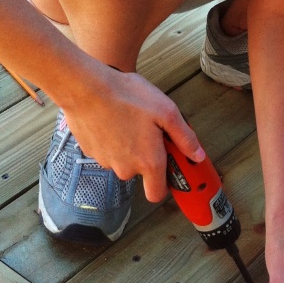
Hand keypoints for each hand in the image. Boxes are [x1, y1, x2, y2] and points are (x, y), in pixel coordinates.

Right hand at [58, 61, 204, 202]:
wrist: (85, 88)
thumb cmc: (127, 96)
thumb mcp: (166, 112)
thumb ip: (185, 138)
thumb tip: (197, 155)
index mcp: (148, 162)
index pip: (157, 194)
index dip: (164, 183)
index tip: (169, 166)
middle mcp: (125, 168)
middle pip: (140, 171)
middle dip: (145, 154)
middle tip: (149, 129)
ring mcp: (105, 161)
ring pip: (122, 159)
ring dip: (127, 144)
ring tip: (129, 117)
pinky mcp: (90, 150)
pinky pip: (106, 149)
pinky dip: (110, 137)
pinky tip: (112, 117)